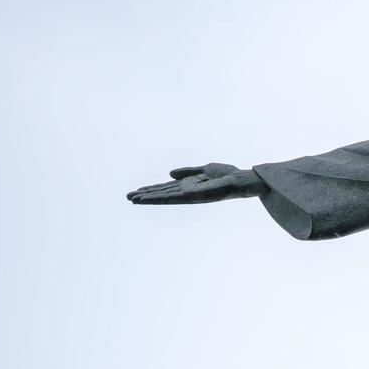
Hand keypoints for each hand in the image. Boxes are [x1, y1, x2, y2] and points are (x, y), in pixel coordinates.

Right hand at [126, 163, 266, 203]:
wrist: (241, 180)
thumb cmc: (228, 175)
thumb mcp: (205, 169)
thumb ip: (188, 171)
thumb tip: (169, 174)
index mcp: (189, 185)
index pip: (167, 188)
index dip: (152, 189)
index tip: (137, 191)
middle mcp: (187, 192)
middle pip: (162, 193)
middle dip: (146, 195)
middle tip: (128, 197)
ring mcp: (188, 195)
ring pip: (164, 197)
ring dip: (147, 198)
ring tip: (132, 199)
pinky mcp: (191, 196)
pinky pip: (171, 197)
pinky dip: (157, 198)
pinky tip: (147, 198)